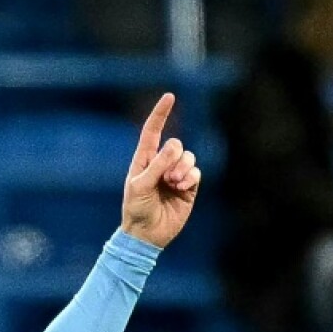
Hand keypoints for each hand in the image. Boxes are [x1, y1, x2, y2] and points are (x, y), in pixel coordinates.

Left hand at [121, 93, 200, 247]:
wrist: (146, 234)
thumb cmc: (136, 208)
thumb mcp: (140, 184)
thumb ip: (157, 165)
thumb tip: (176, 147)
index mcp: (144, 159)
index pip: (153, 131)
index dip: (161, 114)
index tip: (170, 97)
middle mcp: (161, 164)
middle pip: (176, 145)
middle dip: (174, 158)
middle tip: (166, 178)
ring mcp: (175, 175)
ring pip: (189, 158)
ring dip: (183, 169)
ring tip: (174, 184)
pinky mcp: (188, 188)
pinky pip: (196, 173)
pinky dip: (190, 178)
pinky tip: (182, 188)